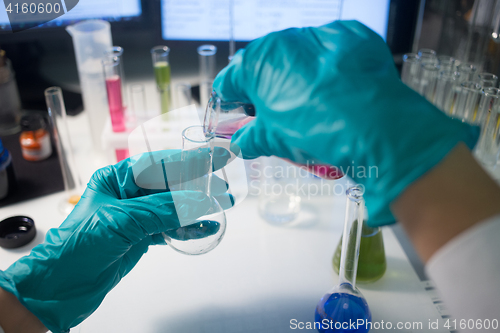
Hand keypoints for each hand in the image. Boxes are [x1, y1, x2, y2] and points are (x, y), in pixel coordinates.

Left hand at [0, 148, 232, 332]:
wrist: (59, 288)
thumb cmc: (75, 248)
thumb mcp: (121, 221)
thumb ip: (162, 210)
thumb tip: (197, 201)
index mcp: (116, 179)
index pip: (160, 164)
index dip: (189, 160)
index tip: (214, 156)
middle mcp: (127, 194)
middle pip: (170, 184)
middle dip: (197, 186)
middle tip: (223, 187)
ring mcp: (135, 216)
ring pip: (173, 207)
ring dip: (196, 209)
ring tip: (220, 208)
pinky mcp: (140, 236)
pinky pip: (169, 228)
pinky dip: (187, 229)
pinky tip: (204, 229)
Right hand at [213, 20, 478, 224]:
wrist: (375, 123)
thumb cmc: (316, 129)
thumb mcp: (276, 140)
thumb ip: (251, 139)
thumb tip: (242, 143)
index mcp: (258, 61)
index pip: (232, 80)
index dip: (232, 99)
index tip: (238, 111)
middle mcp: (286, 39)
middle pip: (268, 66)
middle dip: (269, 89)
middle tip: (280, 115)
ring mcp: (320, 34)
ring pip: (300, 57)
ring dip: (301, 77)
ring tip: (314, 105)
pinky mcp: (352, 37)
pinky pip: (333, 53)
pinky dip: (333, 70)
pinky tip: (340, 93)